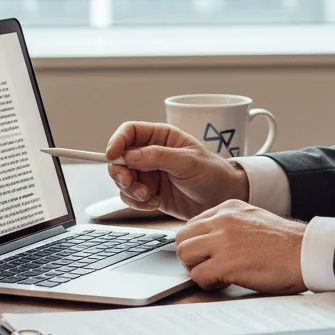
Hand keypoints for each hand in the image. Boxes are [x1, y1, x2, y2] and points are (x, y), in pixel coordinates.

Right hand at [105, 122, 249, 220]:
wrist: (222, 199)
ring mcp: (149, 173)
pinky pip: (130, 197)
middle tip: (130, 183)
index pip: (130, 131)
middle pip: (120, 157)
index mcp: (162, 137)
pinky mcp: (150, 192)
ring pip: (122, 179)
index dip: (117, 141)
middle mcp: (151, 153)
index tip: (112, 155)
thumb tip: (130, 155)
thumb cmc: (212, 173)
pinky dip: (137, 202)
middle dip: (120, 172)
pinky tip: (154, 203)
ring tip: (149, 196)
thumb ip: (159, 157)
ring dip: (130, 190)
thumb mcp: (188, 162)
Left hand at [175, 200, 305, 292]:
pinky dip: (207, 284)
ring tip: (216, 275)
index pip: (193, 224)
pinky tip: (225, 283)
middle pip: (182, 237)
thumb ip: (229, 225)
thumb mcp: (253, 220)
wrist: (305, 252)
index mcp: (229, 207)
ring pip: (184, 254)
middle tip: (207, 267)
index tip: (206, 256)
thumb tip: (209, 242)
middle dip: (190, 256)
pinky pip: (198, 275)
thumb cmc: (285, 243)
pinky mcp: (226, 262)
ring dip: (196, 269)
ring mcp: (223, 239)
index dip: (197, 244)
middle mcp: (223, 219)